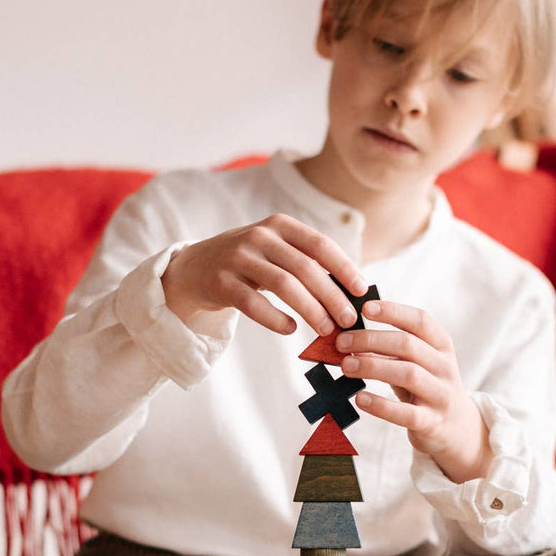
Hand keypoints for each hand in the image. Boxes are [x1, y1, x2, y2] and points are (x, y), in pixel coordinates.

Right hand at [160, 214, 367, 335]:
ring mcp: (238, 258)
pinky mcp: (221, 282)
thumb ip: (306, 263)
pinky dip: (276, 319)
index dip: (344, 267)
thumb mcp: (276, 251)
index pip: (320, 244)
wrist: (194, 268)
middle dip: (332, 296)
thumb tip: (350, 292)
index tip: (362, 290)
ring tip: (325, 329)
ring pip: (284, 285)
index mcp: (280, 226)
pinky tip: (290, 329)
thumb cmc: (248, 263)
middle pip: (306, 268)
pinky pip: (254, 304)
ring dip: (310, 310)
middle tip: (348, 320)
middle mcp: (259, 237)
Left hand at [337, 299, 489, 481]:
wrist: (457, 427)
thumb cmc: (426, 387)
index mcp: (441, 346)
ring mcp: (440, 395)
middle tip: (341, 343)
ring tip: (346, 367)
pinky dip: (381, 405)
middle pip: (408, 345)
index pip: (420, 320)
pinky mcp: (432, 422)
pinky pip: (406, 413)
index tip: (365, 308)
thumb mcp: (417, 363)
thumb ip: (390, 349)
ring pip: (408, 374)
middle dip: (371, 340)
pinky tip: (360, 399)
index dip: (393, 311)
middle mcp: (444, 367)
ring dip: (373, 367)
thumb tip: (348, 337)